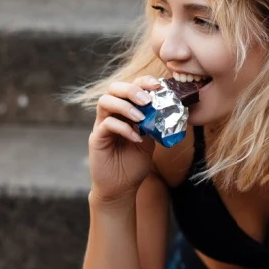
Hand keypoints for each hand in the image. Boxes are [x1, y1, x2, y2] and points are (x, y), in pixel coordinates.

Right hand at [88, 75, 160, 202]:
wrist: (122, 187)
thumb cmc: (134, 163)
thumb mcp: (150, 141)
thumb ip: (155, 125)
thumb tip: (171, 110)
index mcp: (125, 110)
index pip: (131, 86)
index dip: (143, 82)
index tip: (159, 86)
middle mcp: (111, 114)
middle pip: (114, 88)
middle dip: (132, 90)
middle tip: (147, 100)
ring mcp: (101, 125)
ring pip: (105, 102)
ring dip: (125, 106)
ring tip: (141, 118)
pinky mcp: (96, 138)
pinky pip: (106, 125)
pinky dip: (123, 128)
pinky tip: (136, 137)